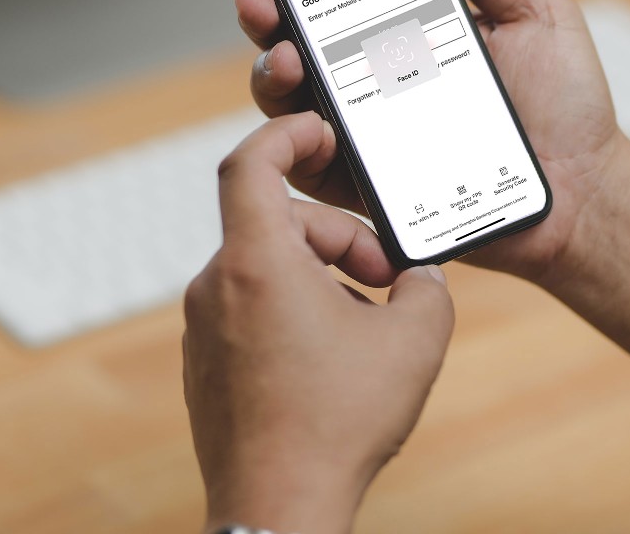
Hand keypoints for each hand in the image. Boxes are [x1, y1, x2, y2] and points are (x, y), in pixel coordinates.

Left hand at [183, 112, 454, 533]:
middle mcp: (217, 287)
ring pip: (267, 268)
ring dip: (321, 277)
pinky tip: (332, 355)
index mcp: (257, 263)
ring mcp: (204, 328)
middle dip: (341, 238)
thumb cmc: (338, 423)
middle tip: (387, 279)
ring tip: (366, 325)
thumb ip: (425, 286)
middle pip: (279, 223)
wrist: (279, 508)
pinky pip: (251, 309)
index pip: (250, 163)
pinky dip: (293, 310)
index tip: (320, 132)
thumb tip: (418, 279)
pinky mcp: (204, 363)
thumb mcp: (415, 340)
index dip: (286, 135)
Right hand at [237, 0, 622, 281]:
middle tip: (264, 5)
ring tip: (289, 62)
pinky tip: (313, 127)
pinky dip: (300, 151)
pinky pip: (317, 174)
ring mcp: (371, 138)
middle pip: (302, 48)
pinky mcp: (372, 191)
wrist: (584, 193)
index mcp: (413, 37)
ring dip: (276, 81)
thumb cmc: (567, 109)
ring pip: (294, 109)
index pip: (346, 2)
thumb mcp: (541, 20)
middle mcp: (380, 84)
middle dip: (270, 22)